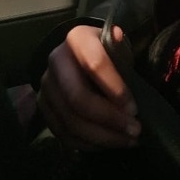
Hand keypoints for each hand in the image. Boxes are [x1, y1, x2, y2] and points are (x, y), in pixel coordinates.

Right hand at [37, 24, 140, 150]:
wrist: (77, 56)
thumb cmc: (104, 51)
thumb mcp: (115, 43)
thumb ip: (119, 45)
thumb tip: (117, 36)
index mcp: (76, 39)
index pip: (94, 64)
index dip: (115, 88)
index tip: (134, 108)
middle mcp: (55, 62)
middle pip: (78, 98)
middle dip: (109, 119)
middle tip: (135, 130)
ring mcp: (46, 87)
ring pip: (70, 122)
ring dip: (102, 137)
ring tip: (128, 141)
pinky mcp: (44, 109)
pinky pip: (64, 134)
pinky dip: (89, 143)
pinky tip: (109, 143)